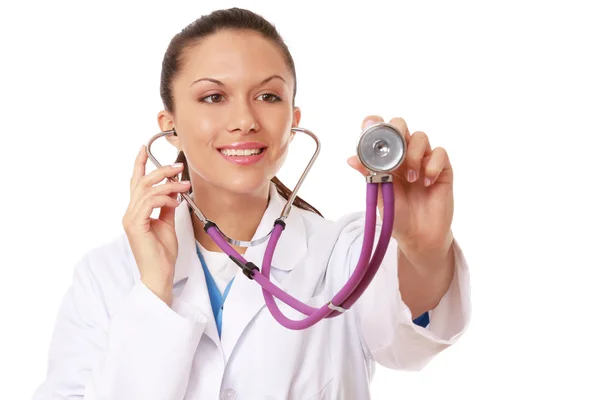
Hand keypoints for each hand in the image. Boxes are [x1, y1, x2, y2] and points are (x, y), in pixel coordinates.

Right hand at [122, 145, 190, 305]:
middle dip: (161, 170)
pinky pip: (149, 203)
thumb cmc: (162, 253)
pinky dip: (164, 199)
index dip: (139, 164)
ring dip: (168, 185)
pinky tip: (175, 203)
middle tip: (179, 167)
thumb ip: (167, 206)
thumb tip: (173, 191)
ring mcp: (131, 219)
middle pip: (142, 182)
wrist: (159, 274)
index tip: (144, 148)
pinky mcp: (136, 225)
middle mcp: (130, 213)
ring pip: (147, 190)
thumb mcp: (167, 224)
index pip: (136, 182)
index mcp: (136, 211)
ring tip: (184, 186)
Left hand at [348, 116, 453, 266]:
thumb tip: (352, 158)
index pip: (380, 132)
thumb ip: (369, 175)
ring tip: (410, 178)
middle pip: (401, 125)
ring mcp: (424, 160)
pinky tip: (426, 182)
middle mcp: (404, 155)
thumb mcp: (379, 195)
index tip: (370, 126)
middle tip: (394, 149)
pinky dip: (432, 165)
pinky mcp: (442, 169)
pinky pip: (440, 153)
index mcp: (386, 159)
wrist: (418, 236)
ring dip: (414, 154)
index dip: (375, 124)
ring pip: (421, 136)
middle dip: (397, 131)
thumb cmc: (397, 215)